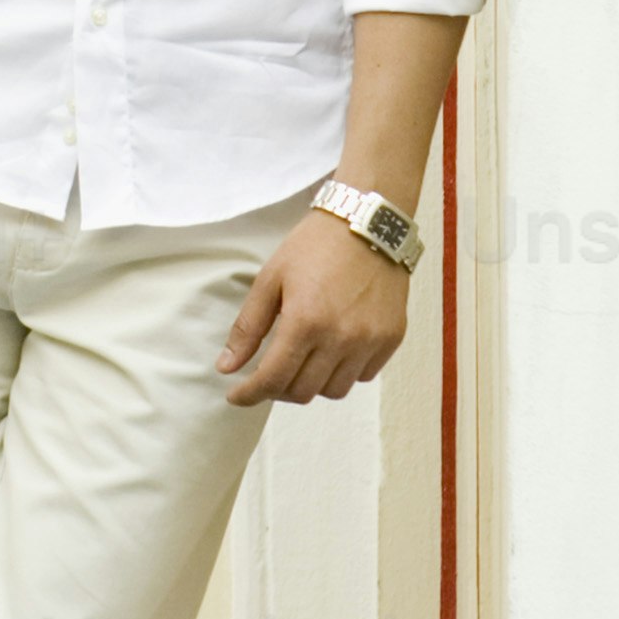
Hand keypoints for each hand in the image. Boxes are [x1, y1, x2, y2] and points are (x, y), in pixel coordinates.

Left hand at [218, 208, 409, 405]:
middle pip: (303, 392)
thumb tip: (227, 367)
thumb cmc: (315, 246)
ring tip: (302, 361)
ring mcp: (370, 340)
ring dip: (312, 384)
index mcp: (305, 321)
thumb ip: (248, 327)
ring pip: (334, 390)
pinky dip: (343, 372)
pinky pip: (363, 376)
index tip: (237, 395)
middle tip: (267, 374)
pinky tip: (332, 350)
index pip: (273, 380)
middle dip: (277, 390)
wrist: (367, 223)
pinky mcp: (391, 338)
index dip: (250, 394)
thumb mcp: (270, 279)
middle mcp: (341, 337)